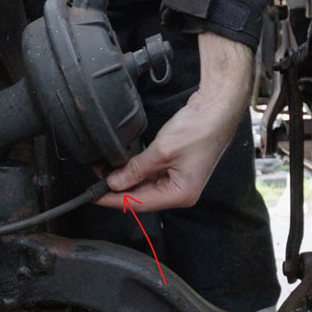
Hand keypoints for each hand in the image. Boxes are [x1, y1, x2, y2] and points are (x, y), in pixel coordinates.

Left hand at [95, 31, 253, 211]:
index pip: (139, 203)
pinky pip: (150, 174)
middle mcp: (179, 192)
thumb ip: (135, 169)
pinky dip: (135, 170)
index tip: (93, 197)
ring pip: (144, 186)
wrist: (217, 108)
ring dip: (124, 179)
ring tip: (102, 172)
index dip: (114, 200)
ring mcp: (178, 179)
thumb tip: (114, 182)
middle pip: (141, 197)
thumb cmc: (199, 130)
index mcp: (180, 194)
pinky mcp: (175, 166)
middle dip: (117, 189)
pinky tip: (120, 166)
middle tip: (93, 182)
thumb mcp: (161, 151)